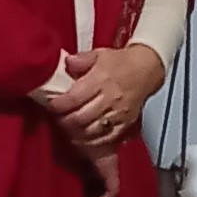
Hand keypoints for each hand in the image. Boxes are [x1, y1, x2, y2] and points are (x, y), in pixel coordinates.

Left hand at [44, 43, 167, 150]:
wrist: (145, 70)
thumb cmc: (119, 63)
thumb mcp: (99, 54)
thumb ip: (81, 59)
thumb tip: (67, 62)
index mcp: (102, 79)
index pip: (75, 97)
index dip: (59, 105)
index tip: (51, 105)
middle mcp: (111, 99)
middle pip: (81, 118)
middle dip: (65, 121)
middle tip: (57, 118)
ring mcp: (118, 114)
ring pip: (91, 131)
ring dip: (75, 133)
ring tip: (67, 128)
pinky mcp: (124, 125)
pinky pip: (105, 139)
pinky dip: (91, 142)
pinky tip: (82, 138)